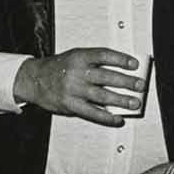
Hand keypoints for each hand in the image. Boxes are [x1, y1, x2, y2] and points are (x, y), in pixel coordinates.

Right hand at [13, 47, 144, 124]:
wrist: (33, 79)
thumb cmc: (57, 68)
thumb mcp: (74, 57)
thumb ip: (94, 61)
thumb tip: (120, 69)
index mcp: (79, 57)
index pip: (103, 55)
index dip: (120, 59)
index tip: (135, 64)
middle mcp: (77, 72)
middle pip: (106, 76)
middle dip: (126, 81)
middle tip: (140, 85)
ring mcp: (73, 90)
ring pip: (102, 95)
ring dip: (121, 100)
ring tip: (135, 103)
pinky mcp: (70, 105)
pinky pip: (92, 112)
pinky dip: (107, 117)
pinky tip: (118, 118)